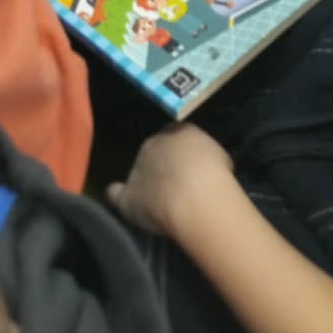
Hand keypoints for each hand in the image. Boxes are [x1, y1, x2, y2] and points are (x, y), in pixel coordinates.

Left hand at [108, 125, 236, 240]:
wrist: (195, 196)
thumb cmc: (214, 173)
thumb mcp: (218, 155)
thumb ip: (202, 155)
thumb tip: (200, 164)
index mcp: (176, 131)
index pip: (173, 135)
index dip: (179, 151)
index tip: (187, 165)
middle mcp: (153, 144)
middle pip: (153, 152)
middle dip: (162, 166)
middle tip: (177, 185)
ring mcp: (137, 170)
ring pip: (137, 173)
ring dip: (145, 183)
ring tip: (158, 200)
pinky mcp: (128, 197)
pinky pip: (115, 194)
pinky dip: (117, 196)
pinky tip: (122, 202)